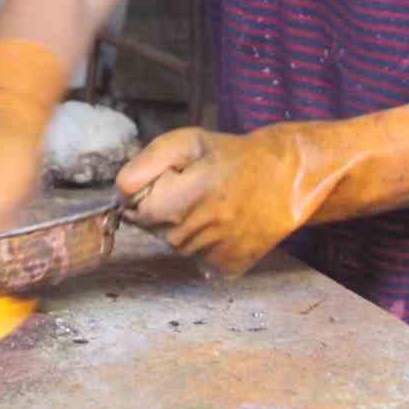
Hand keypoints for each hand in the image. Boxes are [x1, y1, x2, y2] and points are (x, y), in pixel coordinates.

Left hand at [116, 104, 408, 276]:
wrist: (288, 179)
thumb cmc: (233, 155)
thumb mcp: (186, 142)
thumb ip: (147, 163)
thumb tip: (121, 192)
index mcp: (186, 198)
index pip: (134, 208)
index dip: (147, 189)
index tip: (170, 176)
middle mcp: (198, 232)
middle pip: (151, 226)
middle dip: (161, 205)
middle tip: (192, 186)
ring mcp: (212, 254)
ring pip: (172, 242)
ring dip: (180, 222)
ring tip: (210, 201)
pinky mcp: (227, 267)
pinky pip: (195, 256)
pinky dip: (200, 240)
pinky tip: (222, 221)